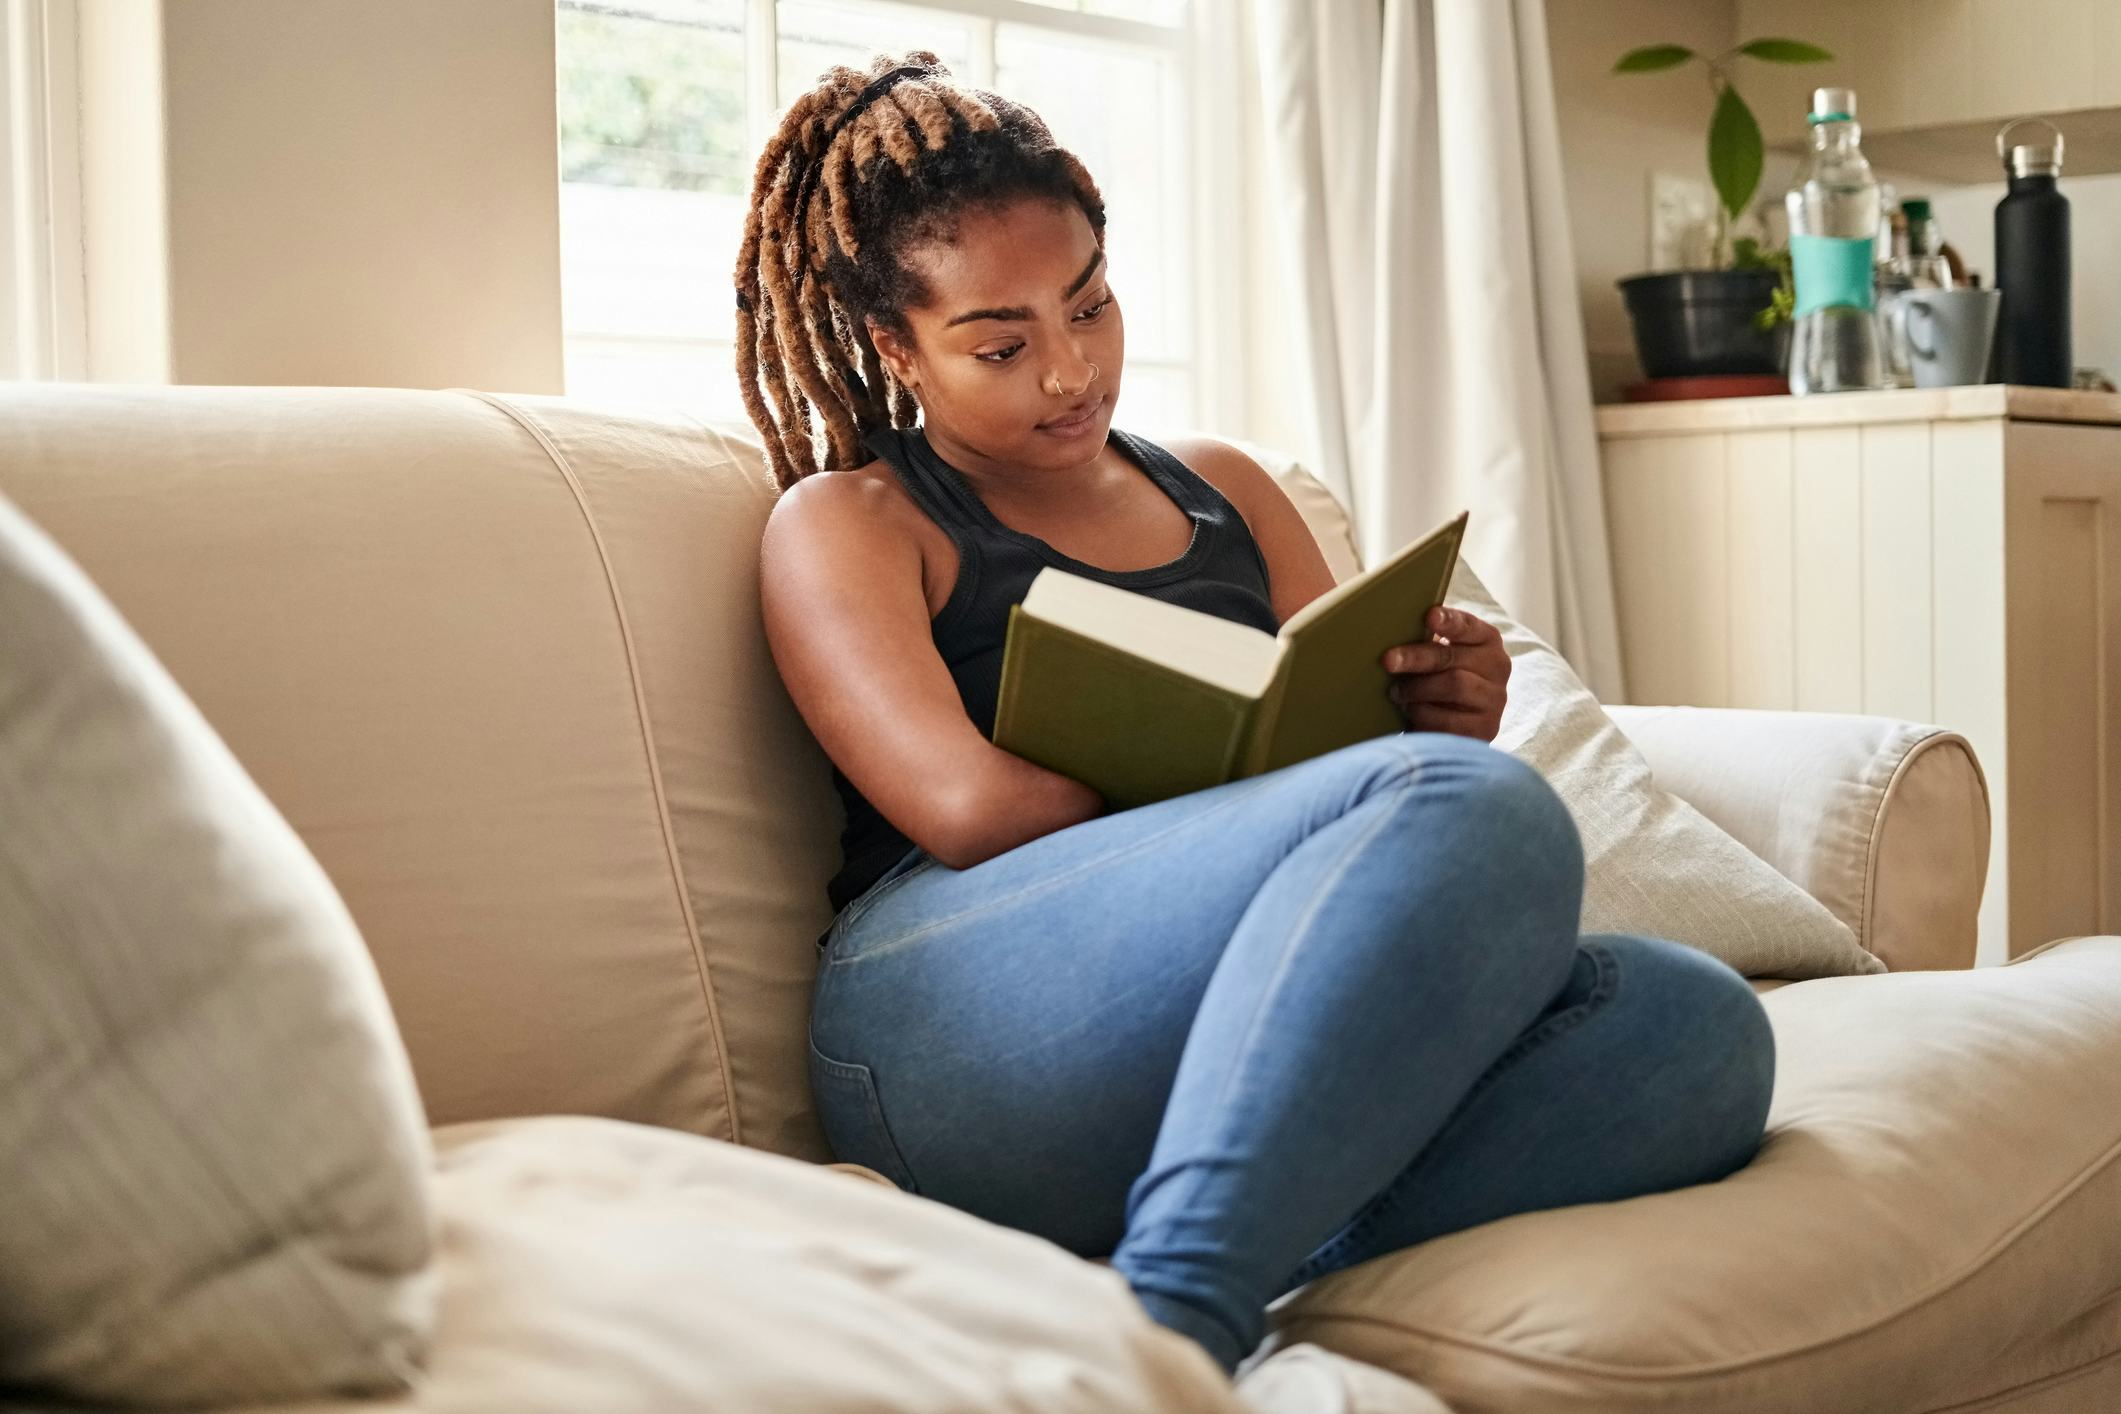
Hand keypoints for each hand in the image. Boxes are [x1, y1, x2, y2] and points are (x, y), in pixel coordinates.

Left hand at [1379, 605, 1509, 741]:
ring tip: (1397, 692)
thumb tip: (1393, 625)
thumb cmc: (1440, 677)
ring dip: (1417, 689)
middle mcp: (1498, 667)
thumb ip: (1428, 639)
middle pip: (1453, 657)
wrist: (1458, 723)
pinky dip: (1422, 716)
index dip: (1448, 621)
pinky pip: (1448, 720)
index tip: (1428, 616)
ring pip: (1453, 686)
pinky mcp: (1485, 729)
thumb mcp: (1440, 654)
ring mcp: (1494, 700)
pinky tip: (1410, 712)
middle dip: (1416, 658)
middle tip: (1387, 660)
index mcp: (1486, 641)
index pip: (1468, 626)